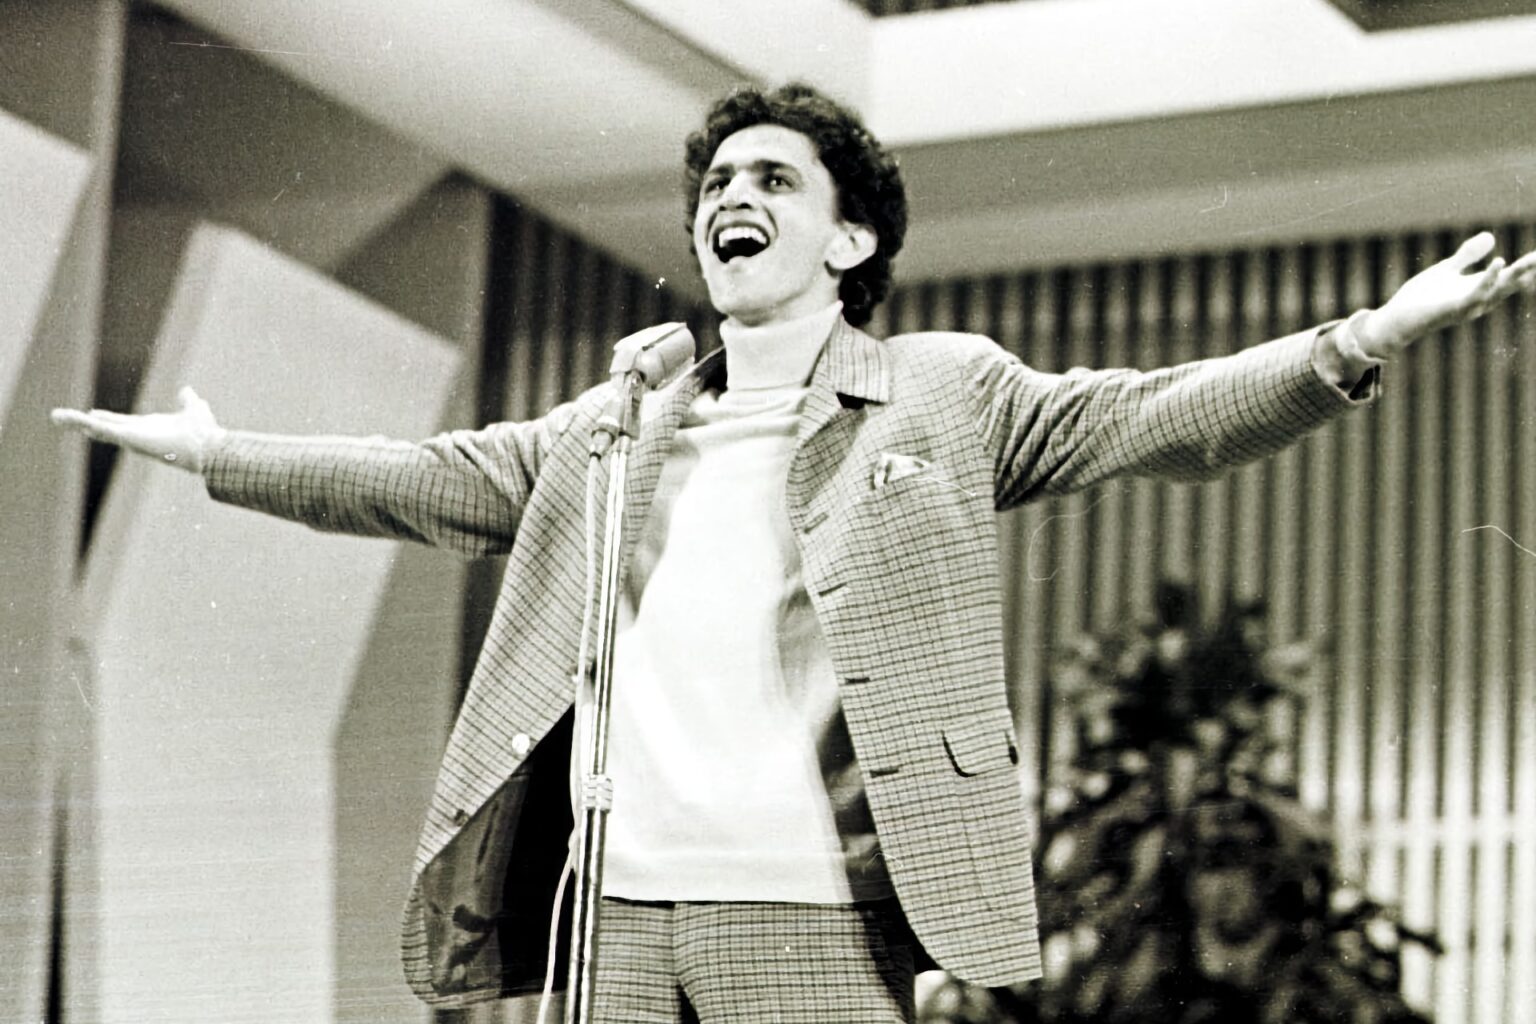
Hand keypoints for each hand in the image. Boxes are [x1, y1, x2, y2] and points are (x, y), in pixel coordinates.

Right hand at [50, 386, 224, 472]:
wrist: (209, 446)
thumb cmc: (204, 432)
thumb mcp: (193, 408)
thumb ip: (188, 401)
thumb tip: (186, 392)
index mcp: (149, 428)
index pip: (123, 422)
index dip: (107, 418)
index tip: (92, 414)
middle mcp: (137, 434)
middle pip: (104, 427)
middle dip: (82, 423)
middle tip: (60, 418)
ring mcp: (132, 437)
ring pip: (99, 429)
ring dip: (76, 423)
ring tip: (55, 417)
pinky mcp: (130, 438)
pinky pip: (103, 430)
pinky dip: (85, 424)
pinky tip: (69, 418)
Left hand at [1356, 232, 1535, 357]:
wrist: (1397, 319)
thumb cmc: (1420, 298)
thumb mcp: (1447, 270)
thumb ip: (1468, 255)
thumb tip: (1491, 236)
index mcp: (1477, 288)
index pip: (1507, 277)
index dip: (1524, 267)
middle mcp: (1477, 299)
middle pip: (1508, 284)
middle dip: (1526, 272)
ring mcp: (1467, 306)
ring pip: (1497, 290)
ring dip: (1514, 276)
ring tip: (1531, 260)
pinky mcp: (1453, 308)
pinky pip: (1476, 293)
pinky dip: (1488, 279)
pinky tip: (1498, 262)